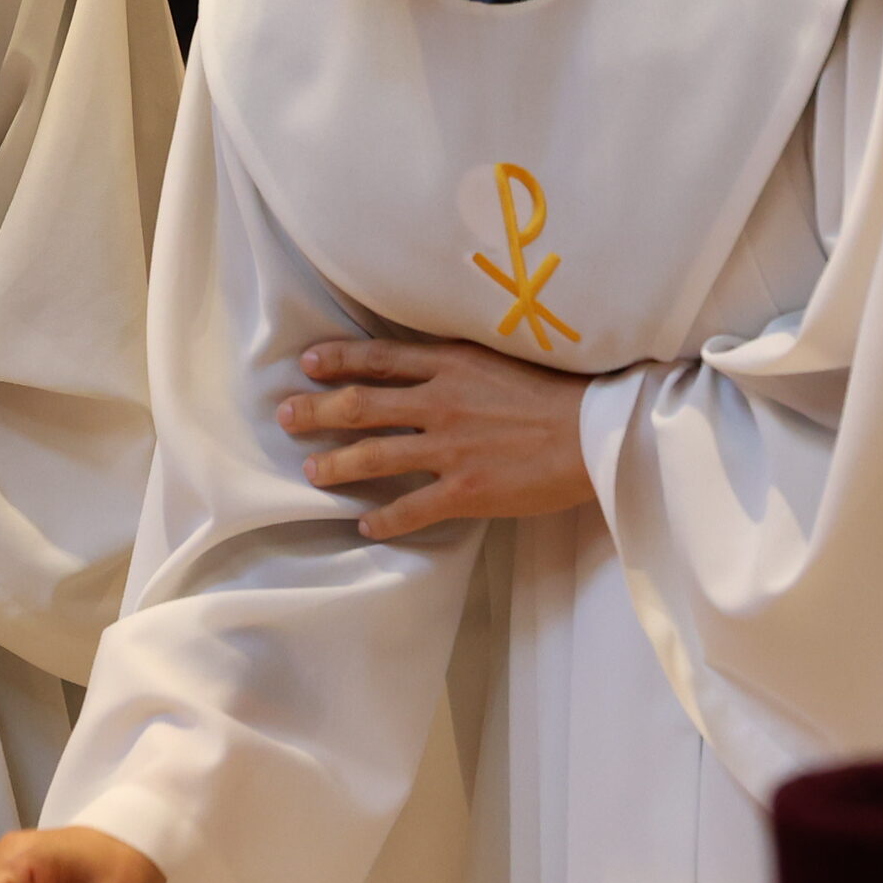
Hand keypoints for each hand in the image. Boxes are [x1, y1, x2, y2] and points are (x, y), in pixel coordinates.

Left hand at [277, 337, 597, 540]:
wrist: (596, 434)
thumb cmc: (557, 395)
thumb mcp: (500, 360)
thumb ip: (457, 364)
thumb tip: (421, 365)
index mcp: (451, 364)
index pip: (379, 358)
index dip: (338, 360)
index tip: (308, 364)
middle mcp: (440, 402)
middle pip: (361, 404)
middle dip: (316, 411)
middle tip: (286, 416)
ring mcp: (449, 448)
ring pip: (373, 456)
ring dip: (335, 464)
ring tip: (312, 471)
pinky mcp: (465, 491)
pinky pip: (410, 508)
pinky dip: (383, 518)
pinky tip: (364, 523)